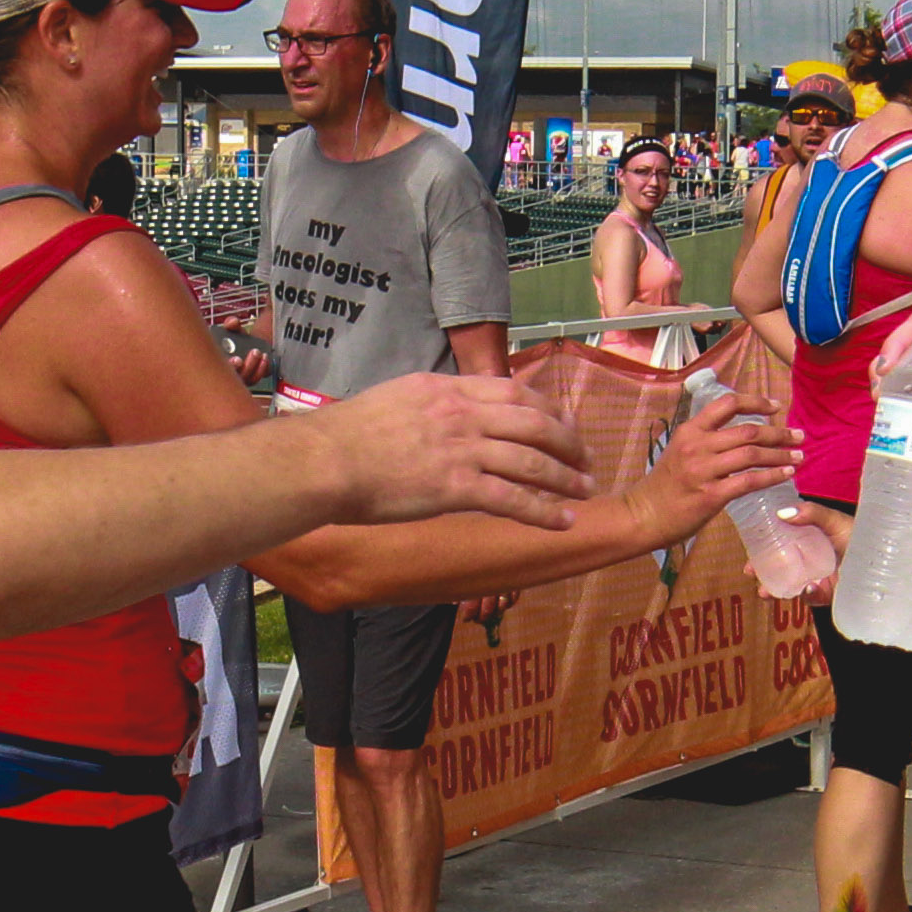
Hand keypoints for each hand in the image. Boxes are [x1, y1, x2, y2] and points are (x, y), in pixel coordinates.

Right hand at [318, 370, 592, 527]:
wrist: (325, 461)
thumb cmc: (345, 436)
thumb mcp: (395, 399)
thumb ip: (429, 405)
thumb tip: (442, 415)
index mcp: (447, 389)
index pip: (513, 390)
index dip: (547, 407)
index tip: (563, 422)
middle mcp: (462, 414)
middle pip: (534, 421)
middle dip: (568, 441)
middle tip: (586, 457)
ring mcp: (462, 449)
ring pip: (533, 461)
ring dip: (566, 477)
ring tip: (585, 490)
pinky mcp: (456, 487)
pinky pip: (513, 499)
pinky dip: (545, 512)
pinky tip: (563, 522)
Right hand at [639, 396, 792, 543]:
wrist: (642, 515)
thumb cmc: (664, 486)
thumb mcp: (680, 451)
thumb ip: (706, 441)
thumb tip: (742, 436)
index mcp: (690, 430)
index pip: (727, 403)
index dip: (756, 401)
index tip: (776, 406)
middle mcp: (697, 445)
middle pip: (748, 430)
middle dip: (779, 432)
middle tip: (799, 436)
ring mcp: (703, 470)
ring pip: (752, 454)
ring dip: (781, 454)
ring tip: (799, 457)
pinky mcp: (711, 495)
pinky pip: (750, 481)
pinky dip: (772, 476)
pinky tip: (786, 475)